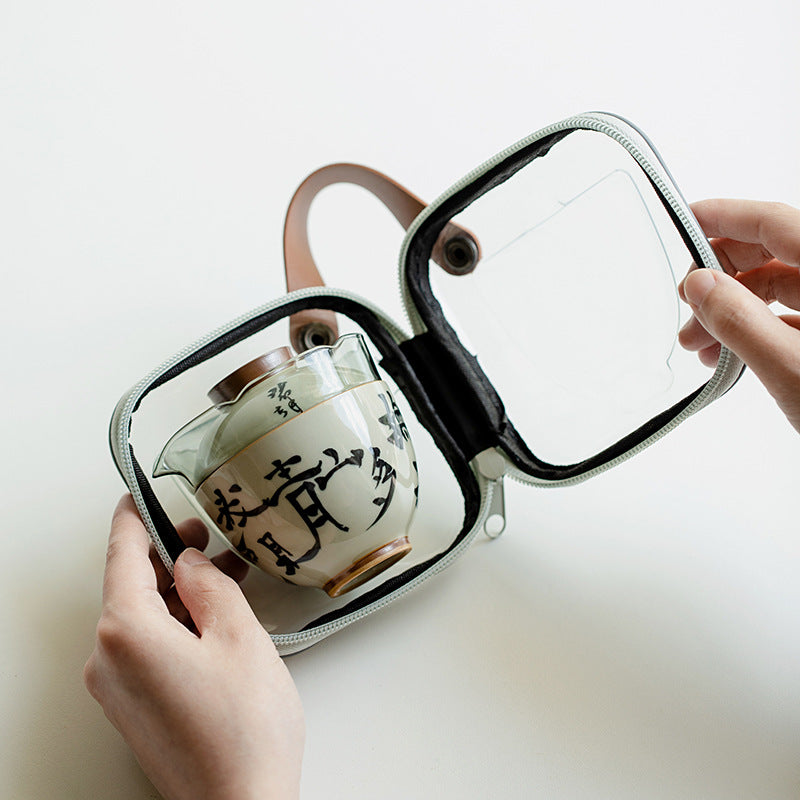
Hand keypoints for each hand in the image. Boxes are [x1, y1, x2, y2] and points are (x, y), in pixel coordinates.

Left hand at [84, 496, 303, 799]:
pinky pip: (147, 645)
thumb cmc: (243, 732)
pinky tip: (214, 616)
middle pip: (131, 584)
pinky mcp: (134, 705)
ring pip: (143, 615)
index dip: (135, 518)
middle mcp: (108, 659)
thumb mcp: (239, 635)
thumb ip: (210, 585)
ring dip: (180, 590)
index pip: (121, 554)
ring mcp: (118, 687)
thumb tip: (192, 562)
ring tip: (225, 576)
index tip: (138, 495)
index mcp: (127, 632)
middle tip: (203, 534)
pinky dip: (177, 621)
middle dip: (170, 555)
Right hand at [678, 199, 799, 432]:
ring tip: (701, 344)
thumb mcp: (790, 367)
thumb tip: (701, 285)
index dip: (726, 217)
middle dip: (722, 274)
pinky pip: (794, 315)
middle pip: (775, 252)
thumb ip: (740, 320)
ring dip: (734, 308)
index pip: (775, 222)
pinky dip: (758, 328)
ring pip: (781, 288)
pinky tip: (732, 354)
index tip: (688, 218)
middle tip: (687, 302)